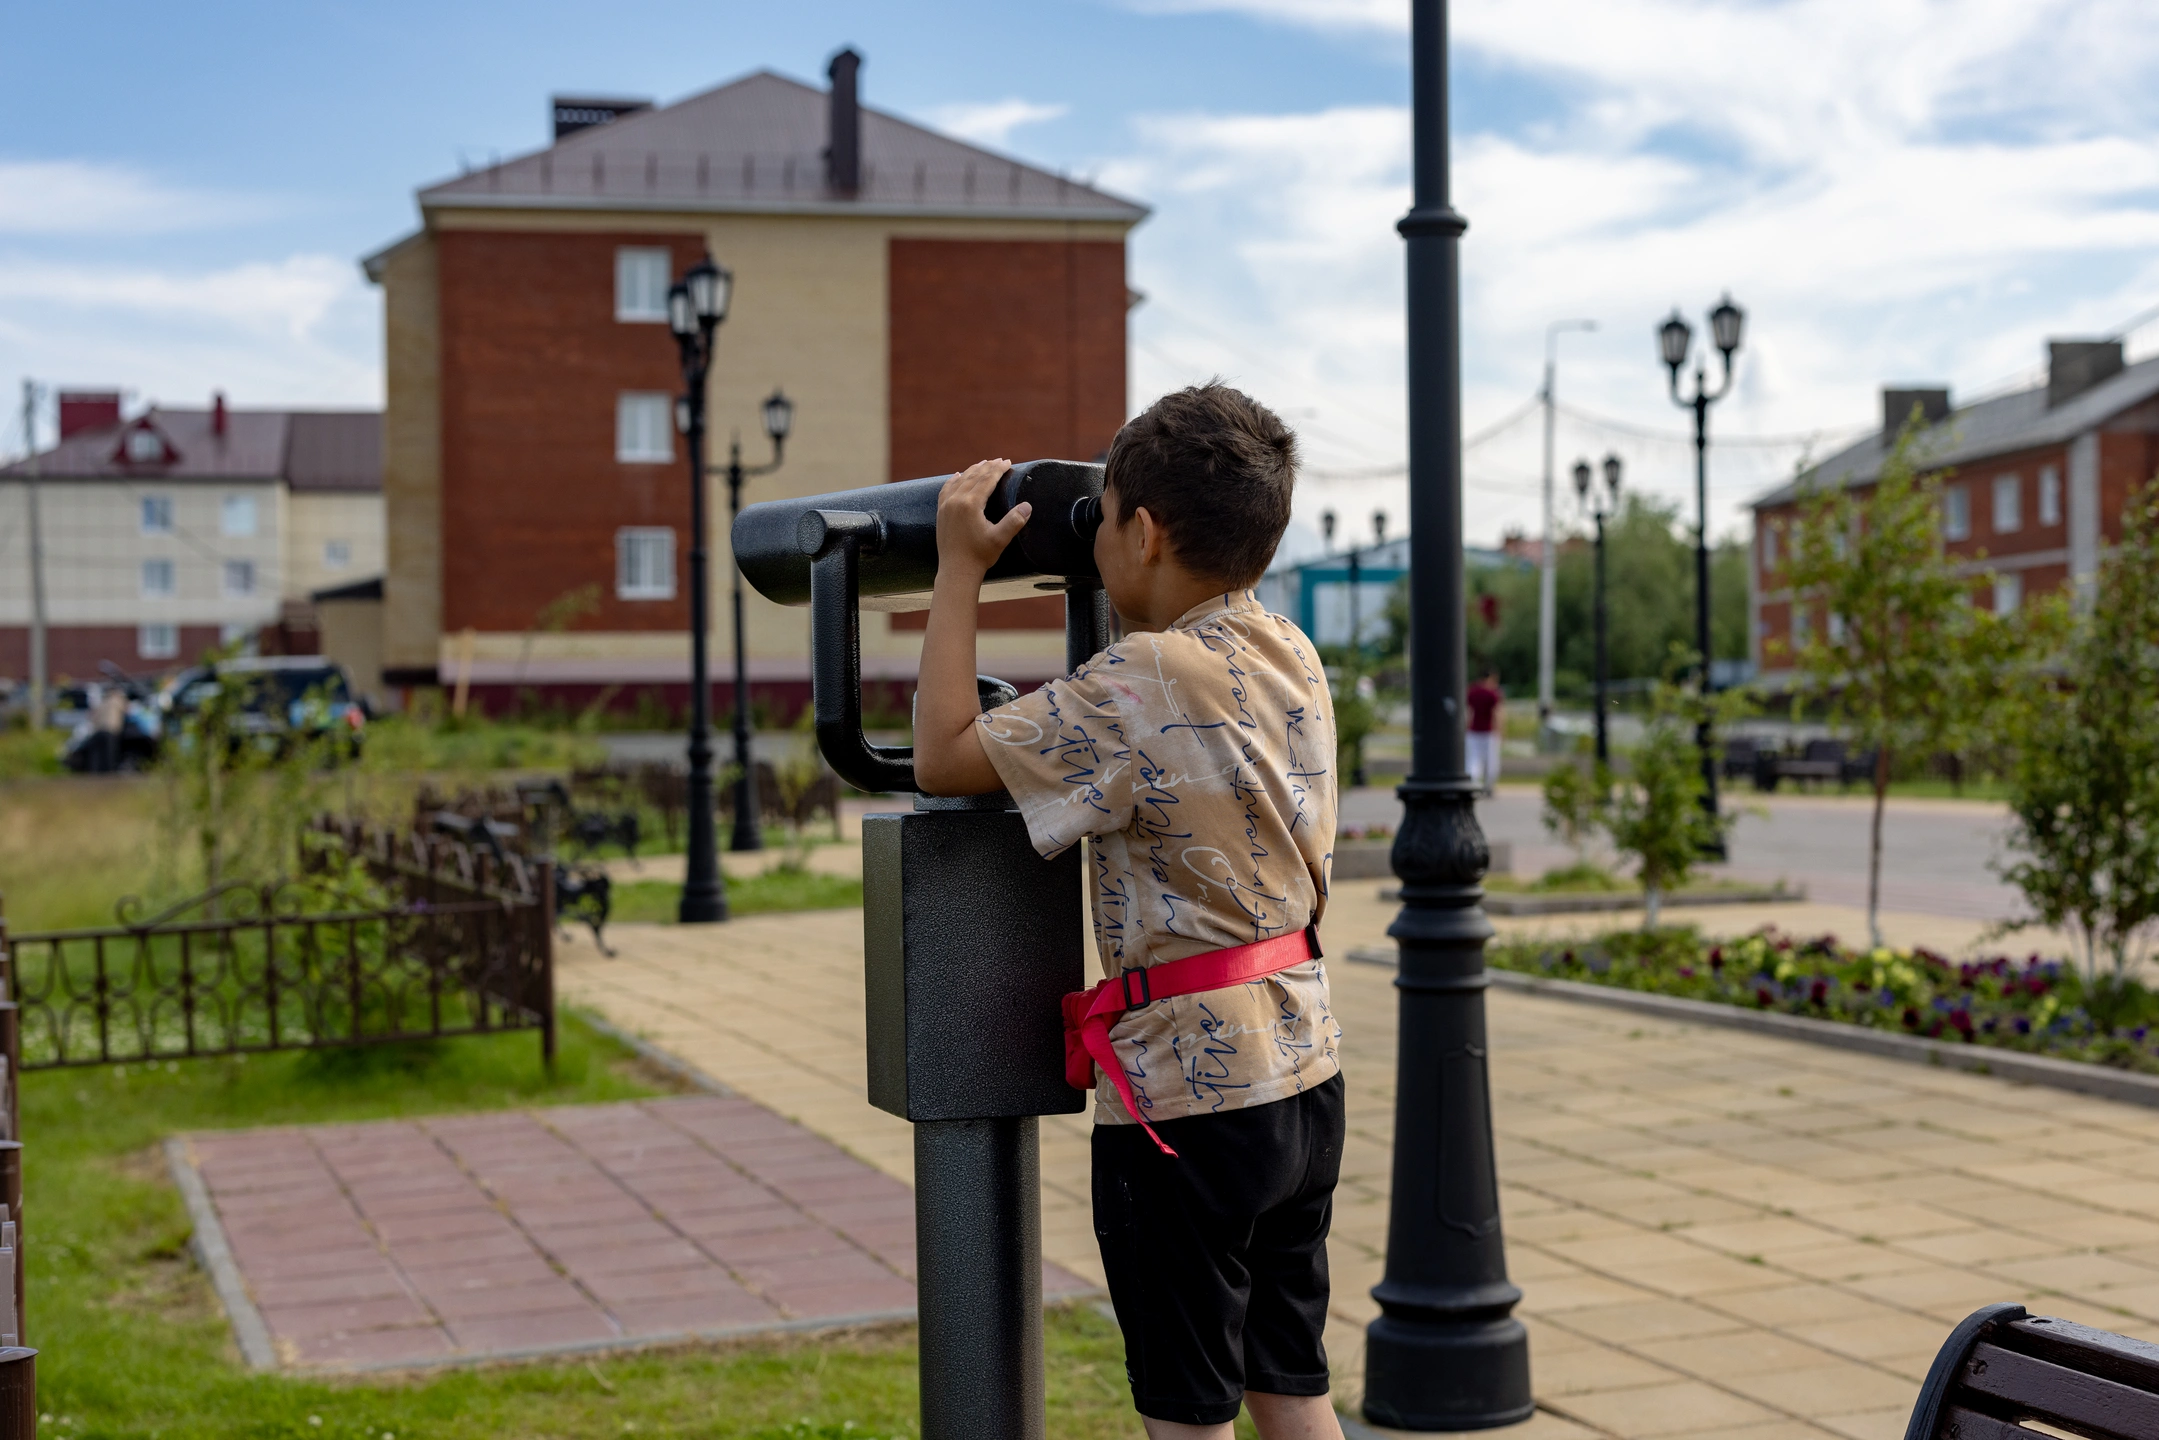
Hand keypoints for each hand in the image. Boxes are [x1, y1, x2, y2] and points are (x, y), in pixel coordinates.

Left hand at [935, 459, 1029, 580]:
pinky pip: (946, 490)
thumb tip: (1027, 506)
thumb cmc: (979, 556)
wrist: (956, 571)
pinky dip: (953, 480)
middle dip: (988, 467)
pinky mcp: (941, 513)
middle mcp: (956, 501)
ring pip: (960, 481)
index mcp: (970, 504)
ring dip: (972, 470)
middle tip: (999, 460)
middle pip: (974, 476)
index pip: (987, 479)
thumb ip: (1014, 521)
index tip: (1008, 462)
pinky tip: (957, 476)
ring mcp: (946, 506)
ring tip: (983, 464)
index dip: (998, 469)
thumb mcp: (1000, 539)